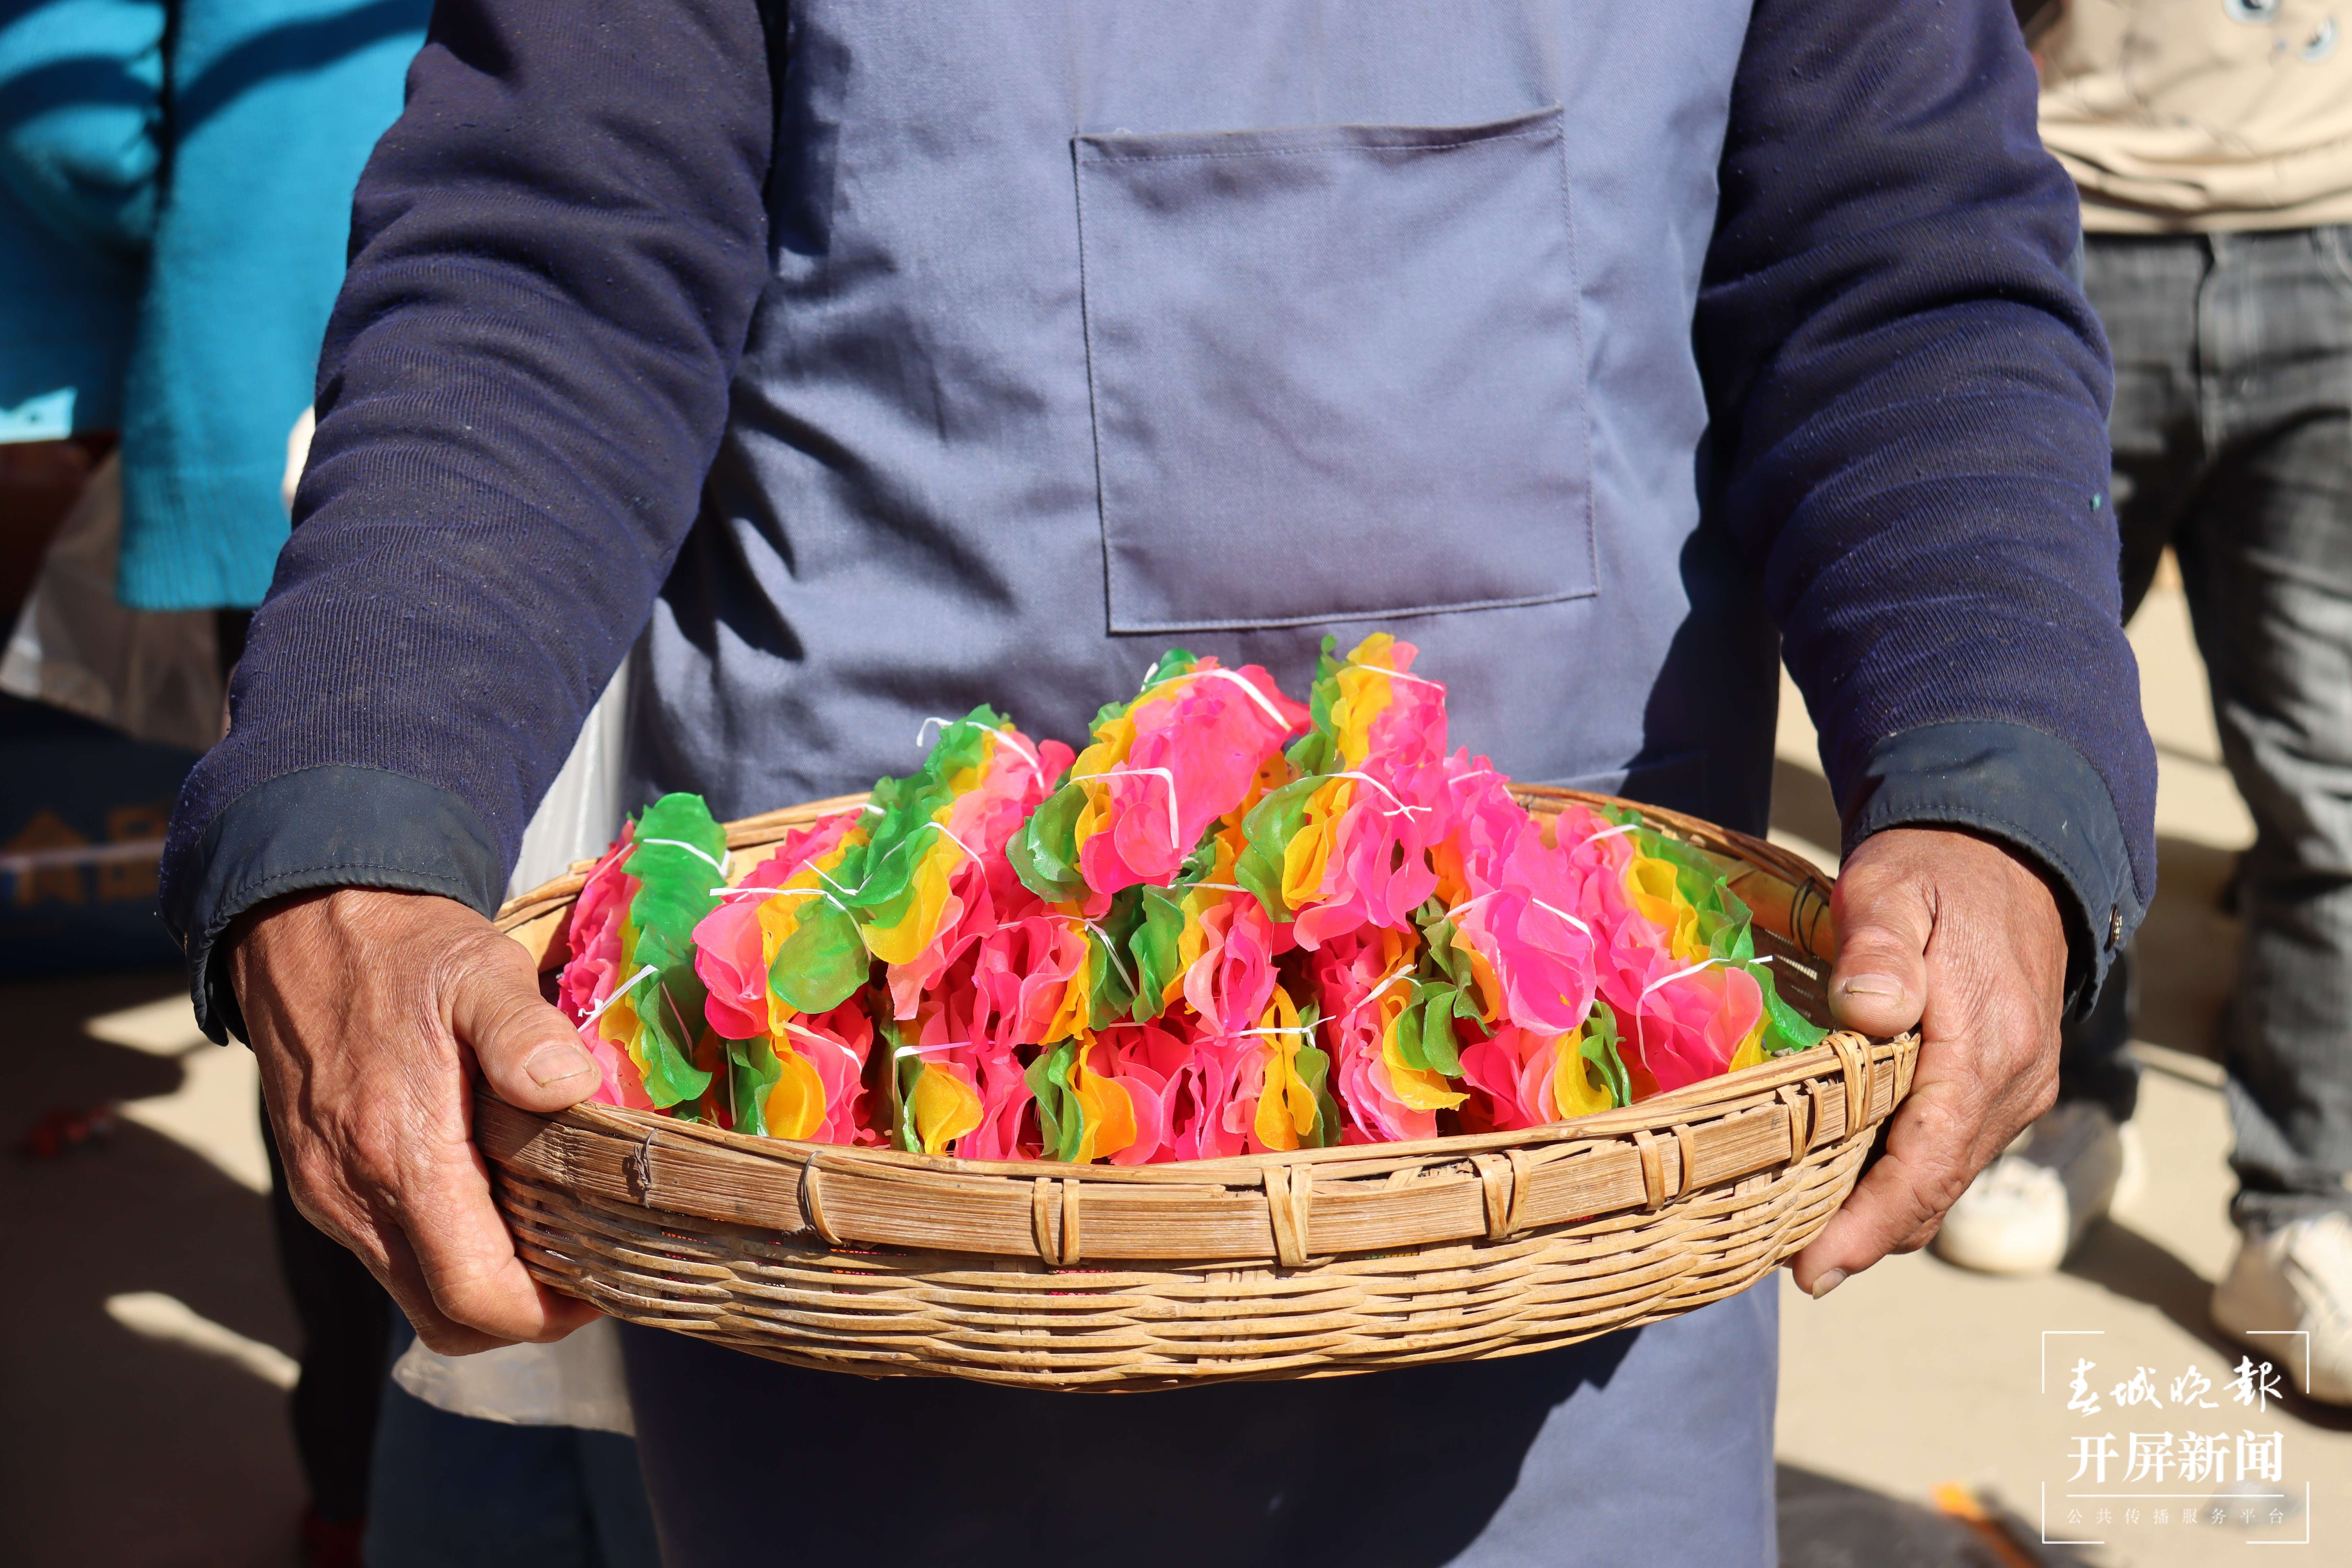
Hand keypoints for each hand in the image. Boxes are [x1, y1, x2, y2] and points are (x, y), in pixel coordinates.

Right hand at [230, 887, 605, 1351]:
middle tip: (586, 1270)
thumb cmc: (402, 949)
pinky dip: (444, 1255)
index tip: (600, 1286)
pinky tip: (490, 1203)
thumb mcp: (479, 969)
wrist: (301, 925)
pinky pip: (388, 1255)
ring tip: (549, 1238)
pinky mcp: (318, 1184)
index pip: (477, 1295)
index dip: (547, 1314)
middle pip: (447, 1318)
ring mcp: (328, 1196)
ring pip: (415, 1294)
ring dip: (483, 1286)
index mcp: (400, 1154)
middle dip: (522, 1315)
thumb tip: (571, 1086)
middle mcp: (353, 1195)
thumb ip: (525, 1032)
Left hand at [1787, 826, 2066, 1295]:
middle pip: (1932, 1188)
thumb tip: (1869, 1009)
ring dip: (1881, 1213)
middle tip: (1783, 1265)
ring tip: (1801, 1237)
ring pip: (1942, 1178)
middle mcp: (2012, 1083)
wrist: (2009, 853)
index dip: (1868, 1225)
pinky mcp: (2005, 1085)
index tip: (1813, 1269)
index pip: (1926, 1164)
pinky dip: (1901, 1179)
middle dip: (1864, 1236)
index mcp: (1985, 1047)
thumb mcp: (1893, 889)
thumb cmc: (1936, 872)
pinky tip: (1845, 1184)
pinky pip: (1950, 1151)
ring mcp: (2015, 1089)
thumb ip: (1878, 948)